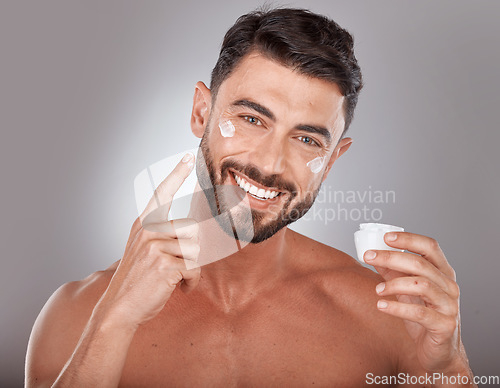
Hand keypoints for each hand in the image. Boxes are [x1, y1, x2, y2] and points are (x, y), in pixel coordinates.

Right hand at [98, 152, 200, 327]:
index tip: (188, 157)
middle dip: (193, 251)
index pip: (161, 193)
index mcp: (143, 224)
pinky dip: (192, 282)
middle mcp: (147, 230)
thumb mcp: (144, 251)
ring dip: (193, 268)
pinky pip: (194, 268)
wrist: (119, 308)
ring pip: (195, 249)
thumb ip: (162, 237)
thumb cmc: (137, 280)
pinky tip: (181, 289)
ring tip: (179, 279)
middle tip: (182, 267)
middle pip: (192, 228)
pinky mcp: (165, 263)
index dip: (176, 174)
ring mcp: (155, 246)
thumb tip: (194, 232)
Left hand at [364, 232, 466, 372]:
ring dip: (394, 284)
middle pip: (420, 264)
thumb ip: (393, 272)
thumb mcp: (406, 290)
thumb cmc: (423, 316)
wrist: (439, 351)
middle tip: (369, 257)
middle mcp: (449, 286)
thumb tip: (373, 255)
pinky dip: (397, 307)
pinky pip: (420, 313)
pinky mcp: (444, 326)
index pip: (429, 247)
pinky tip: (381, 306)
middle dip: (391, 258)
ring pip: (421, 285)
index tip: (386, 237)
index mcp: (442, 272)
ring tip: (377, 289)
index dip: (408, 239)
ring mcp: (449, 305)